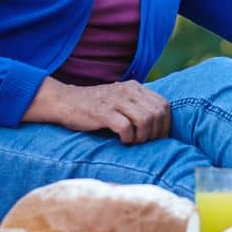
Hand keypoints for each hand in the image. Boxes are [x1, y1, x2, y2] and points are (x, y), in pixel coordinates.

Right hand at [24, 76, 171, 143]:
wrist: (66, 102)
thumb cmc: (95, 106)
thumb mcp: (120, 99)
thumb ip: (137, 105)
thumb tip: (158, 126)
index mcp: (135, 88)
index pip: (163, 105)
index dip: (166, 124)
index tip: (159, 138)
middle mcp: (128, 91)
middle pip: (157, 113)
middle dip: (156, 133)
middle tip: (146, 144)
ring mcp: (116, 101)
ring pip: (145, 120)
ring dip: (143, 137)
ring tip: (133, 142)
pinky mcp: (103, 112)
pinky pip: (126, 127)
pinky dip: (128, 138)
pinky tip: (121, 141)